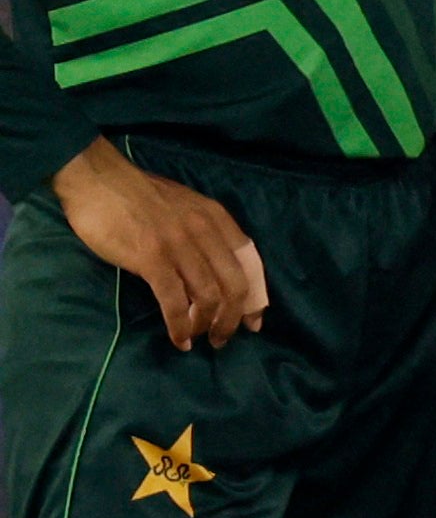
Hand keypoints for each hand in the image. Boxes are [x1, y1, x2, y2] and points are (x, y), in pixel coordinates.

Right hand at [56, 136, 265, 349]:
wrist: (98, 179)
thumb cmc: (138, 195)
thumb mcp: (186, 206)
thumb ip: (206, 232)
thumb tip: (216, 269)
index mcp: (217, 219)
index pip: (251, 264)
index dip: (255, 298)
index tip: (252, 323)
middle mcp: (205, 232)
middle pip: (235, 286)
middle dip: (233, 319)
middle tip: (221, 338)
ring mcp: (179, 245)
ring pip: (208, 297)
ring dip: (206, 325)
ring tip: (197, 339)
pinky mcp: (151, 258)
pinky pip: (174, 300)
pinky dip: (179, 325)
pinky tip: (178, 338)